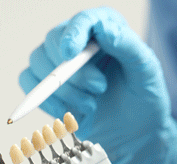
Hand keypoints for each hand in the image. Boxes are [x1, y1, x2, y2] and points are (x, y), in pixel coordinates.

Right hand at [19, 7, 176, 163]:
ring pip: (38, 62)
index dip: (73, 34)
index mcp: (105, 28)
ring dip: (62, 89)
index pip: (83, 20)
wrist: (138, 130)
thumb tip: (103, 28)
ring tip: (92, 105)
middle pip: (54, 41)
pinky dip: (46, 100)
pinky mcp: (50, 86)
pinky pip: (29, 82)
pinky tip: (71, 113)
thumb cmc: (144, 96)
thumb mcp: (147, 70)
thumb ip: (128, 46)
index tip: (70, 53)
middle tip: (99, 88)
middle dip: (73, 71)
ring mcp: (61, 62)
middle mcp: (80, 40)